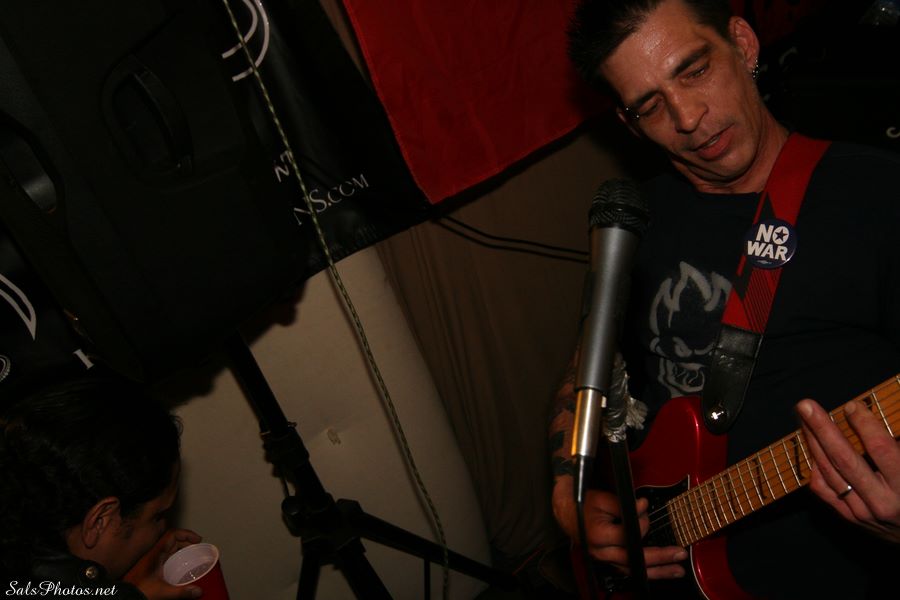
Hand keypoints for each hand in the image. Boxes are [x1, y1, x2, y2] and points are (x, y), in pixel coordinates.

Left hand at [124, 529, 203, 598]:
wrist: (126, 596)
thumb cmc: (139, 591)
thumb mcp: (162, 591)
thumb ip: (181, 592)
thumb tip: (198, 591)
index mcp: (156, 554)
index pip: (173, 534)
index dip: (187, 534)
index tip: (197, 539)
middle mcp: (155, 554)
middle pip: (173, 540)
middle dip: (187, 541)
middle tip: (197, 547)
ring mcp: (153, 559)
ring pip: (170, 547)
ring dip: (182, 548)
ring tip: (192, 554)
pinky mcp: (153, 566)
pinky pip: (167, 555)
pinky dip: (176, 555)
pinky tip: (181, 564)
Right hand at [552, 475, 686, 578]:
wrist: (565, 511)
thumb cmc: (582, 503)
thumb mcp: (602, 499)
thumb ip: (625, 505)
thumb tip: (644, 506)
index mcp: (599, 535)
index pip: (629, 535)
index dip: (641, 522)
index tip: (644, 508)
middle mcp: (602, 551)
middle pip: (635, 559)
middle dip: (661, 558)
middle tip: (679, 555)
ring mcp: (604, 558)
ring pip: (634, 570)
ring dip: (657, 572)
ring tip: (676, 571)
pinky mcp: (607, 560)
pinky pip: (629, 569)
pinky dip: (646, 572)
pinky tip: (660, 572)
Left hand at [797, 398, 899, 542]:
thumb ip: (897, 447)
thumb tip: (870, 417)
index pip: (880, 449)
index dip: (864, 425)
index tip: (851, 406)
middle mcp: (883, 502)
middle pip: (845, 460)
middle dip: (823, 429)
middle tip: (805, 405)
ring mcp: (863, 513)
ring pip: (830, 473)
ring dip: (814, 442)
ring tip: (804, 419)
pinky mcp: (850, 518)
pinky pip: (824, 489)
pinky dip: (816, 467)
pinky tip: (813, 448)